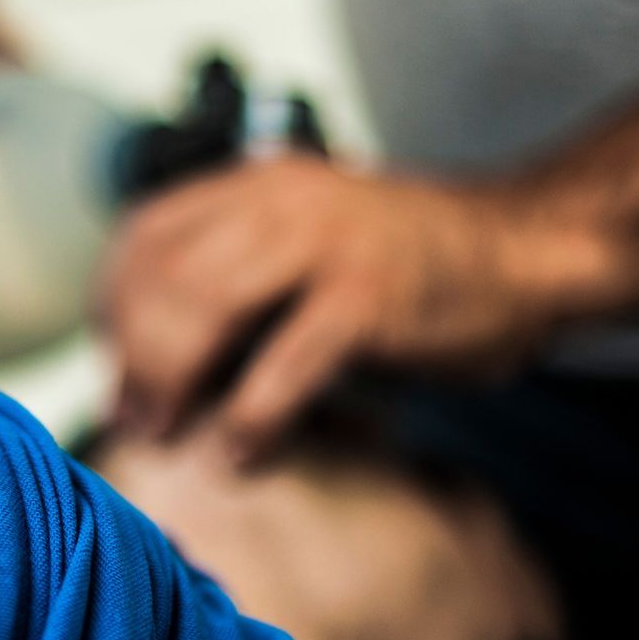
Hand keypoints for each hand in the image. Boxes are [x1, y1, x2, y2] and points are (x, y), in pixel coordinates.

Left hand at [102, 156, 589, 461]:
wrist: (525, 250)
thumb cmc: (409, 264)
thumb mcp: (308, 242)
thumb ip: (235, 276)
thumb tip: (153, 359)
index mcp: (256, 184)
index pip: (143, 234)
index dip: (113, 305)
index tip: (115, 364)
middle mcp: (281, 202)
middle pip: (162, 276)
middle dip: (133, 356)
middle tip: (132, 417)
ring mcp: (325, 247)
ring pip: (204, 312)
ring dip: (171, 384)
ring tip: (167, 435)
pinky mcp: (369, 301)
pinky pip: (281, 370)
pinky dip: (249, 421)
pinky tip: (242, 455)